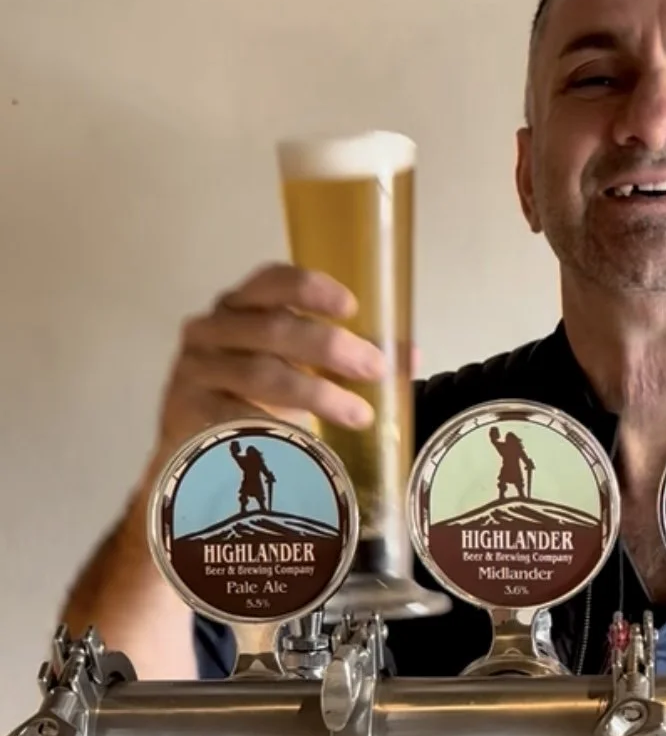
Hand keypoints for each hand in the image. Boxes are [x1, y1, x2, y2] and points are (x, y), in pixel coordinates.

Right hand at [155, 263, 387, 453]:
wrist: (195, 452)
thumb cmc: (253, 400)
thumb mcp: (300, 371)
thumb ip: (347, 358)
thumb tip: (408, 355)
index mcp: (241, 308)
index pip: (271, 282)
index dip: (310, 289)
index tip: (350, 307)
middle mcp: (211, 330)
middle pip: (273, 329)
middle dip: (330, 347)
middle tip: (374, 367)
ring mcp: (195, 370)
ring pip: (261, 373)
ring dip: (317, 392)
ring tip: (359, 413)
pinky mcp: (187, 412)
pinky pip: (237, 415)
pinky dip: (276, 425)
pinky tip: (305, 438)